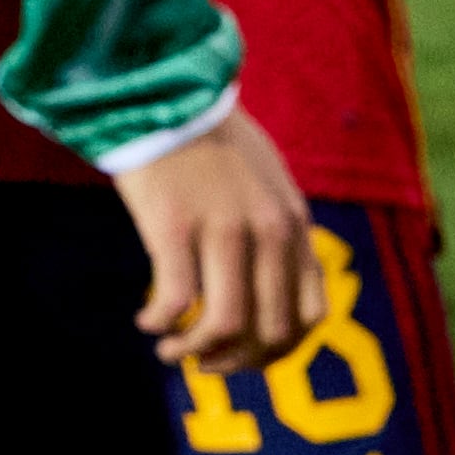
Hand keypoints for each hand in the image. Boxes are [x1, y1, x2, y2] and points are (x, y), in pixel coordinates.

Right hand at [111, 109, 319, 369]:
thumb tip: (271, 281)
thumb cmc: (208, 136)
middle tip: (201, 362)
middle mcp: (268, 233)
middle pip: (270, 331)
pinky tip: (145, 319)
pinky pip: (176, 299)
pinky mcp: (175, 226)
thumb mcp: (266, 180)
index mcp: (294, 225)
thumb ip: (277, 228)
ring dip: (196, 351)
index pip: (309, 316)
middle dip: (235, 362)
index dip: (277, 351)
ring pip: (225, 326)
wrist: (163, 91)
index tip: (242, 356)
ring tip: (169, 349)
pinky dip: (160, 321)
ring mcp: (223, 230)